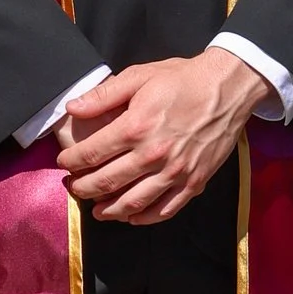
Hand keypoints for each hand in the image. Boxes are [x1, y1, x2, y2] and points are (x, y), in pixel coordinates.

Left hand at [53, 48, 273, 225]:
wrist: (228, 88)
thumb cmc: (183, 80)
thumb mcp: (139, 76)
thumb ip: (103, 94)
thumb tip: (72, 108)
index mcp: (136, 127)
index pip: (92, 153)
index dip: (73, 161)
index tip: (64, 163)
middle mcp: (153, 154)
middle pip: (107, 182)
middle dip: (84, 188)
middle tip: (74, 188)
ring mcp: (175, 172)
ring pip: (134, 202)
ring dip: (110, 210)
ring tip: (97, 210)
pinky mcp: (194, 182)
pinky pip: (166, 209)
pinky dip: (145, 217)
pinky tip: (132, 216)